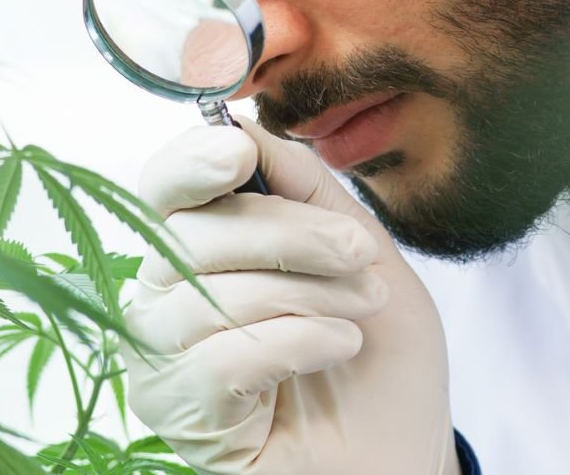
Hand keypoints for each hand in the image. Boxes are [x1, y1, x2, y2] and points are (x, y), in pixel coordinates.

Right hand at [119, 114, 458, 474]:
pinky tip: (337, 349)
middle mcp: (167, 298)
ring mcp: (166, 360)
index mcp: (203, 245)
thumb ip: (303, 187)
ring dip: (309, 295)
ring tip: (362, 312)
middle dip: (292, 235)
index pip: (164, 189)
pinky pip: (221, 359)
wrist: (404, 446)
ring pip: (208, 296)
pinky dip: (297, 342)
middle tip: (360, 255)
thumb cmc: (380, 353)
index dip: (191, 161)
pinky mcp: (183, 418)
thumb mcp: (362, 248)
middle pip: (191, 236)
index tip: (238, 151)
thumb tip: (244, 127)